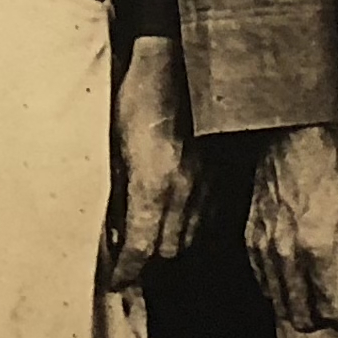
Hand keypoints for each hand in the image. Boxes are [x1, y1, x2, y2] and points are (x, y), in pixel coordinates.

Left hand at [103, 36, 201, 289]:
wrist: (182, 57)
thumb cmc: (140, 92)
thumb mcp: (113, 140)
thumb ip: (115, 188)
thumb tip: (112, 225)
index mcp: (153, 184)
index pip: (141, 249)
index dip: (126, 271)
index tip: (116, 280)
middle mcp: (185, 191)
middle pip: (168, 251)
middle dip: (147, 261)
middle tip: (129, 256)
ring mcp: (210, 182)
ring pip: (192, 236)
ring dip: (170, 243)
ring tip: (151, 235)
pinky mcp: (225, 171)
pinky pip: (211, 214)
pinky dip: (192, 223)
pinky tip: (177, 213)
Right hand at [245, 124, 337, 333]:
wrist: (295, 138)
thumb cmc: (336, 172)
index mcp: (319, 249)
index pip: (334, 310)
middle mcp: (286, 256)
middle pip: (303, 317)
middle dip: (329, 323)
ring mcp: (264, 249)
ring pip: (280, 306)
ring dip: (305, 311)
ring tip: (326, 299)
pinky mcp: (250, 241)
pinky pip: (264, 286)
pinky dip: (283, 294)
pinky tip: (302, 282)